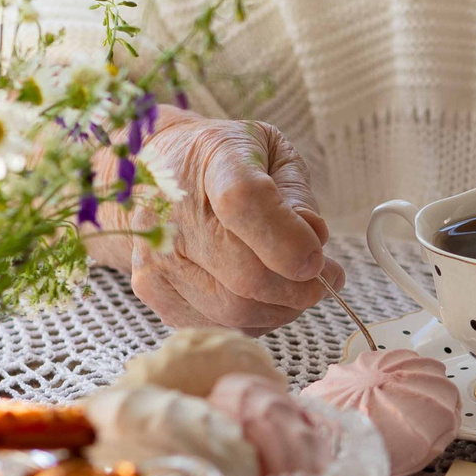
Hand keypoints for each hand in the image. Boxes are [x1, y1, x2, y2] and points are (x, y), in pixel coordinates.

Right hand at [87, 110, 344, 332]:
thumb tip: (313, 239)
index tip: (318, 258)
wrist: (150, 168)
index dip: (288, 240)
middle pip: (247, 276)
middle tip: (324, 279)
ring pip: (236, 310)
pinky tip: (262, 297)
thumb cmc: (223, 161)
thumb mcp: (270, 151)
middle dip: (301, 289)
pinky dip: (252, 319)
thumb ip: (295, 193)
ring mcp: (156, 256)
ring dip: (281, 308)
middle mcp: (173, 211)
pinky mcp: (151, 290)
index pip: (244, 202)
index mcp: (211, 161)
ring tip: (296, 286)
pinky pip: (217, 324)